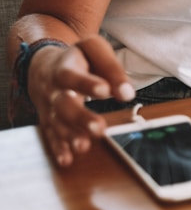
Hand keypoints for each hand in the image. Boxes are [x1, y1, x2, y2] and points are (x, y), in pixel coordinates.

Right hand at [26, 35, 134, 166]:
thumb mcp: (93, 50)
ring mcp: (49, 107)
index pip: (72, 76)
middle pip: (64, 105)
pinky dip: (58, 148)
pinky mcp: (49, 121)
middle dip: (80, 118)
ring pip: (57, 123)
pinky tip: (67, 159)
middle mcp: (54, 90)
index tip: (106, 91)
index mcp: (64, 69)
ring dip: (70, 136)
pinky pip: (51, 136)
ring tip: (84, 146)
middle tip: (99, 128)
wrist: (43, 66)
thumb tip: (127, 93)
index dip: (88, 84)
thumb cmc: (77, 59)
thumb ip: (111, 68)